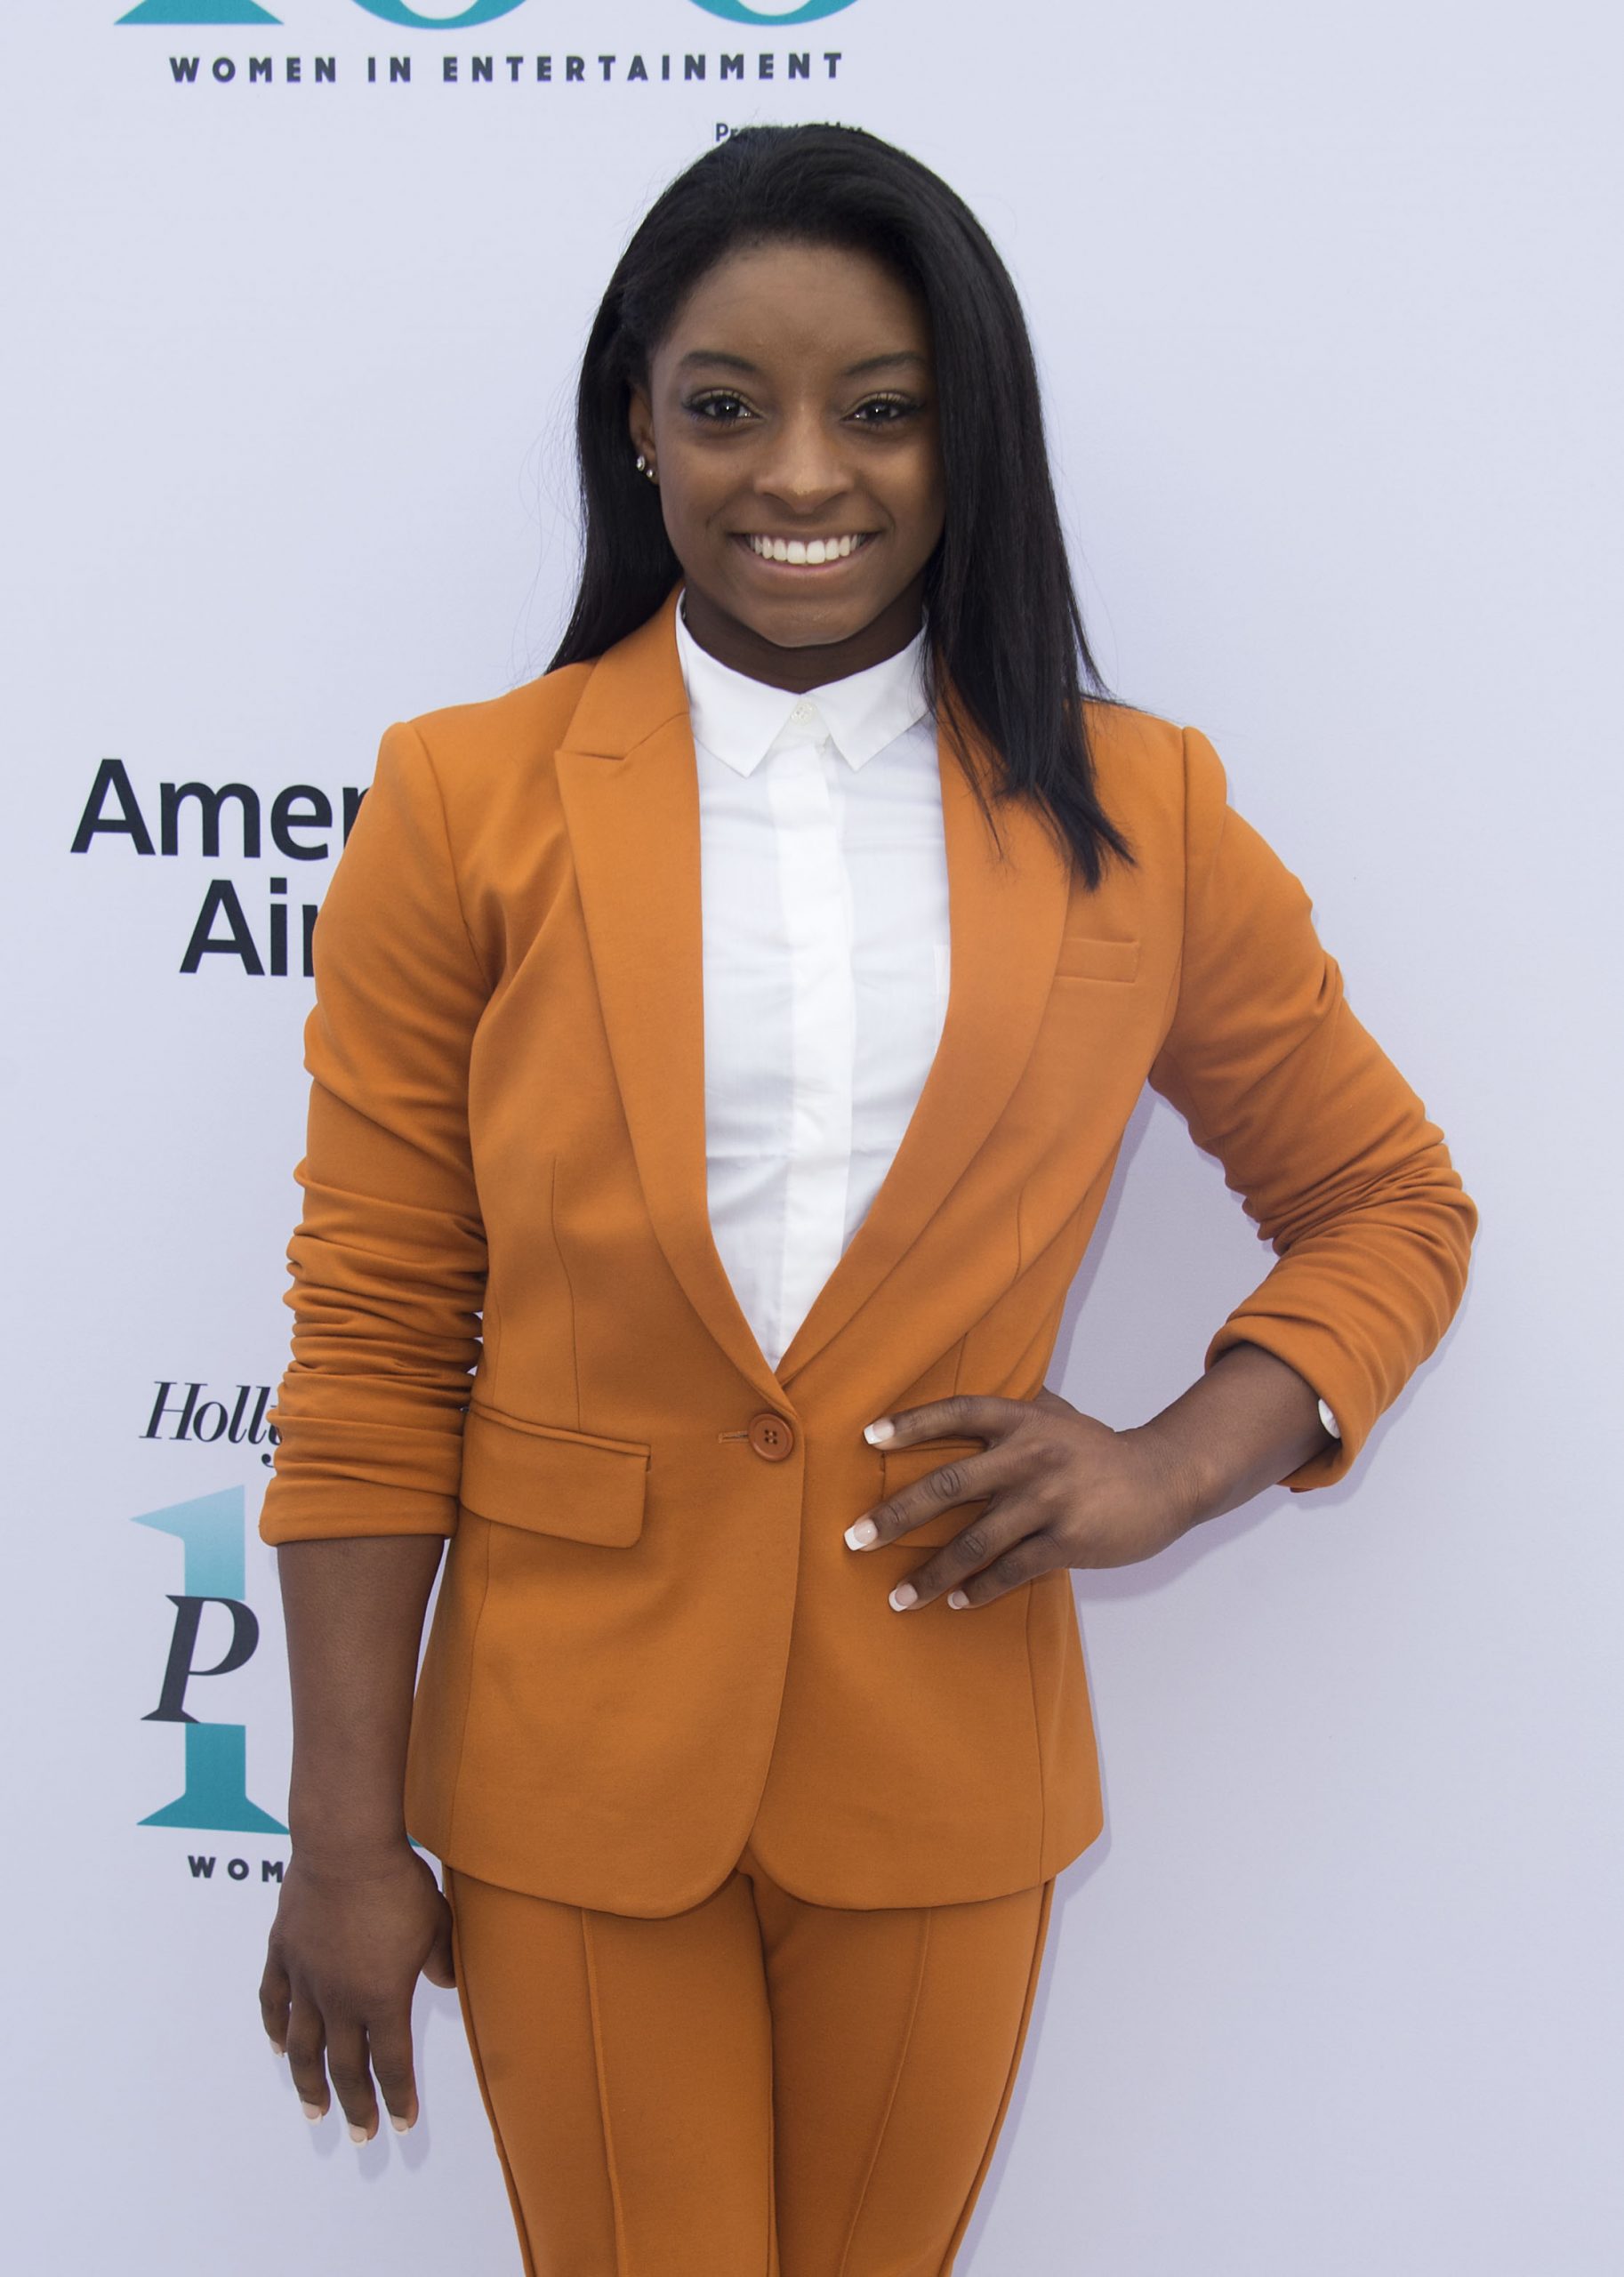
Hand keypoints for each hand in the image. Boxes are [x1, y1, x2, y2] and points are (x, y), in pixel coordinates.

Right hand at [259, 1841, 455, 2141]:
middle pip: (347, 2068)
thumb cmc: (398, 1883)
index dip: (397, 2098)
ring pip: (303, 2048)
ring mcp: (307, 1980)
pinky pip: (274, 2002)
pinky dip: (275, 2028)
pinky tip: (278, 2047)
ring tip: (313, 2111)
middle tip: (360, 2135)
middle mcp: (341, 2001)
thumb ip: (441, 1959)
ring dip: (309, 2084)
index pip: (392, 2063)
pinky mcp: (283, 1955)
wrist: (346, 1848)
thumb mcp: (436, 1922)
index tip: (400, 2125)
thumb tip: (448, 1983)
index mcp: (383, 1999)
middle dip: (356, 2106)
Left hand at [847, 1388, 1201, 1610]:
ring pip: (974, 1542)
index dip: (912, 1423)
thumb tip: (959, 1405)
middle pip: (949, 1484)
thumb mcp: (1058, 1415)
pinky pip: (1011, 1571)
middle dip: (895, 1515)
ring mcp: (1049, 1500)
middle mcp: (1031, 1456)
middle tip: (854, 1539)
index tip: (867, 1438)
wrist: (1166, 1479)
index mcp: (1024, 1420)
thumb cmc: (1098, 1450)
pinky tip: (956, 1601)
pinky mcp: (1068, 1541)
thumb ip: (1014, 1409)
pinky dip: (979, 1589)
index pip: (959, 1412)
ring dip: (930, 1574)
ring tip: (897, 1598)